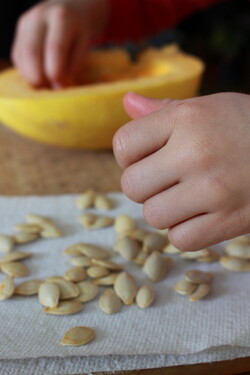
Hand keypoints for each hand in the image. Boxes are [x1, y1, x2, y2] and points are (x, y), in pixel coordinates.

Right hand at [11, 0, 108, 87]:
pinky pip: (18, 57)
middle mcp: (39, 17)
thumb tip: (59, 86)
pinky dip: (27, 72)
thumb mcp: (84, 45)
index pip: (55, 47)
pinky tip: (39, 78)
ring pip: (21, 56)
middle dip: (39, 77)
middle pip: (31, 51)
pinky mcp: (19, 33)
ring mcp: (25, 24)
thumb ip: (74, 63)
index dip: (56, 72)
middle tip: (49, 92)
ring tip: (46, 87)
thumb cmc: (79, 32)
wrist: (68, 9)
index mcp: (61, 18)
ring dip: (31, 77)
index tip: (60, 88)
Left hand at [113, 92, 249, 250]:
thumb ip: (163, 109)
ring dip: (165, 211)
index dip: (129, 156)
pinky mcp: (231, 220)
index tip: (147, 158)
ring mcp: (213, 189)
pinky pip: (180, 239)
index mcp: (186, 118)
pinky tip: (202, 215)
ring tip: (187, 197)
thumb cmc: (246, 127)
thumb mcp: (208, 108)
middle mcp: (196, 152)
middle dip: (144, 186)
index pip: (123, 145)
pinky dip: (186, 232)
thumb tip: (126, 102)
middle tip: (167, 180)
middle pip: (131, 186)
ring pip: (152, 216)